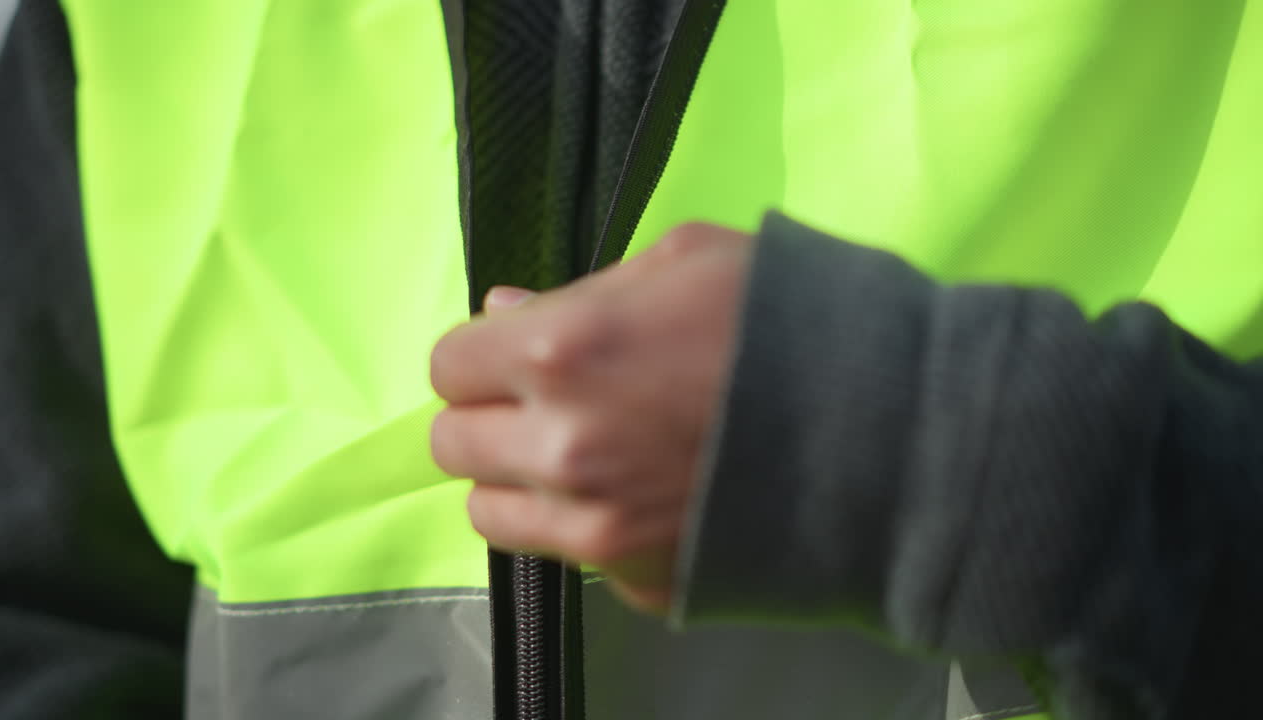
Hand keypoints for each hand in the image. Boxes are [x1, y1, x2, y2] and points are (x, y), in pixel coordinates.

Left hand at [430, 223, 751, 612]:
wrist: (893, 428)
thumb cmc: (789, 317)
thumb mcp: (685, 259)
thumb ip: (579, 288)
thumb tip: (502, 311)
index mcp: (561, 351)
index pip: (449, 365)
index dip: (480, 354)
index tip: (514, 354)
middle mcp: (560, 449)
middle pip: (454, 444)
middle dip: (487, 416)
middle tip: (543, 403)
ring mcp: (595, 527)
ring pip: (490, 513)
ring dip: (516, 479)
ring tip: (579, 454)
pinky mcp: (633, 579)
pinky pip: (565, 554)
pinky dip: (580, 526)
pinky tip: (638, 495)